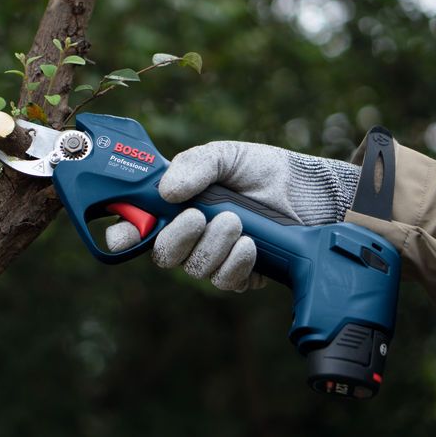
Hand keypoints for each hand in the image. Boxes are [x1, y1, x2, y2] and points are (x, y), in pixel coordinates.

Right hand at [106, 141, 360, 290]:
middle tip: (199, 217)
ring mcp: (213, 256)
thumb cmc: (264, 170)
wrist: (312, 193)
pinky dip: (236, 263)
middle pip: (161, 254)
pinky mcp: (240, 274)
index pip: (134, 227)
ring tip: (238, 221)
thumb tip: (166, 192)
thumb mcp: (226, 155)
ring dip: (214, 245)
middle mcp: (188, 235)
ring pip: (194, 268)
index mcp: (173, 205)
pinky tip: (251, 245)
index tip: (127, 232)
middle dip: (177, 238)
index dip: (122, 234)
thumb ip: (194, 165)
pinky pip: (225, 281)